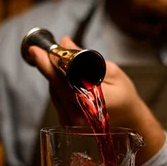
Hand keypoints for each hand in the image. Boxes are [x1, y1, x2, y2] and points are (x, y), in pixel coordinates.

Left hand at [29, 36, 166, 163]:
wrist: (130, 122)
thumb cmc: (125, 96)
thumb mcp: (113, 72)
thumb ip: (86, 58)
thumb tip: (65, 42)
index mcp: (94, 102)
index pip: (64, 80)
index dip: (47, 65)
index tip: (36, 50)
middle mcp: (79, 115)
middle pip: (56, 85)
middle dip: (50, 65)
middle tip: (49, 50)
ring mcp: (72, 122)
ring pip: (54, 91)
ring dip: (55, 76)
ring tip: (64, 65)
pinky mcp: (67, 124)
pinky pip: (57, 99)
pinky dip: (59, 86)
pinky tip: (69, 81)